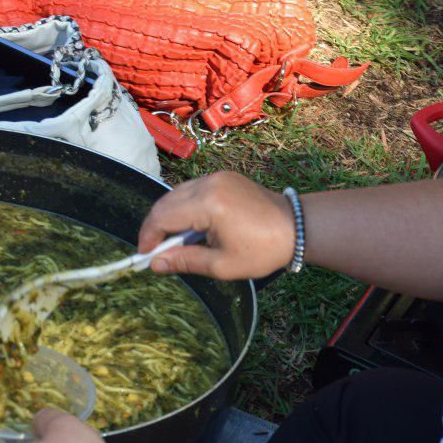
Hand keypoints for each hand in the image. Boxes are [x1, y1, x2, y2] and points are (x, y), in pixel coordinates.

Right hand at [138, 171, 296, 279]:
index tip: (145, 255)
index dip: (149, 237)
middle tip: (156, 251)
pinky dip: (185, 206)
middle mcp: (210, 183)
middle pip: (166, 202)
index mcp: (209, 204)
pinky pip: (193, 189)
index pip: (162, 216)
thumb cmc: (263, 250)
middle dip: (156, 227)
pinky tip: (191, 227)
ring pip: (177, 194)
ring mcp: (218, 177)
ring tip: (175, 242)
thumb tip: (154, 263)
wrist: (296, 228)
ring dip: (170, 216)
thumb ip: (185, 261)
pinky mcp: (225, 177)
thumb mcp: (222, 264)